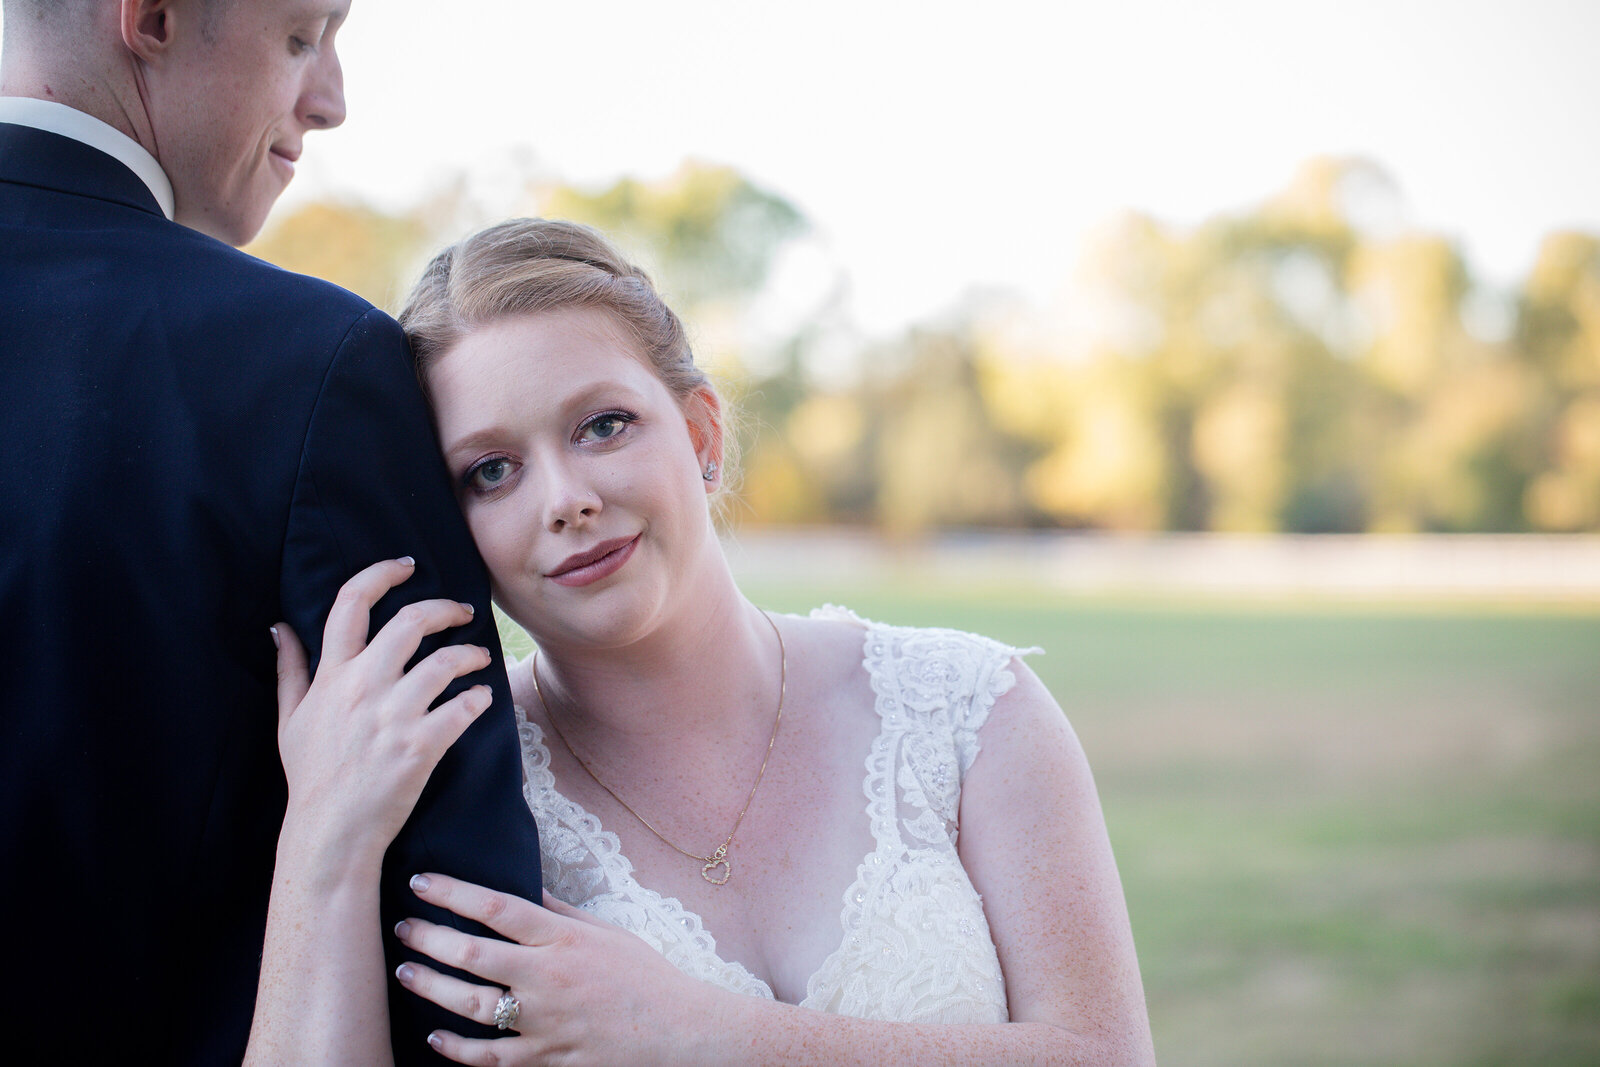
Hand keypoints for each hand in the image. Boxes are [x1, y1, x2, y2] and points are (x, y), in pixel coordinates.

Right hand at [273, 557, 494, 865]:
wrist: (330, 832)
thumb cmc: (311, 776)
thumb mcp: (289, 719)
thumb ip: (291, 669)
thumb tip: (280, 626)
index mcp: (331, 676)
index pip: (351, 603)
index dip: (381, 574)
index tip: (406, 565)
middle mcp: (362, 687)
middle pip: (410, 621)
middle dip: (444, 607)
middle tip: (462, 611)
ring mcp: (393, 716)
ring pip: (445, 662)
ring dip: (471, 654)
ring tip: (479, 659)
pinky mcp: (420, 746)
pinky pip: (462, 707)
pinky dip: (478, 698)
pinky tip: (480, 698)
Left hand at [393, 874, 727, 1065]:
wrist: (679, 1031)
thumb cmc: (646, 976)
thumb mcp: (607, 931)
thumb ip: (562, 912)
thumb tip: (528, 888)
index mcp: (564, 939)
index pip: (497, 907)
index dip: (453, 893)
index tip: (421, 882)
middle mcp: (548, 977)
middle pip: (473, 954)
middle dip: (429, 939)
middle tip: (402, 929)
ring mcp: (545, 1021)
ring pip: (472, 1006)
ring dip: (432, 988)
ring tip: (406, 973)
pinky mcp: (546, 1057)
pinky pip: (492, 1056)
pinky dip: (458, 1049)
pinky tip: (435, 1036)